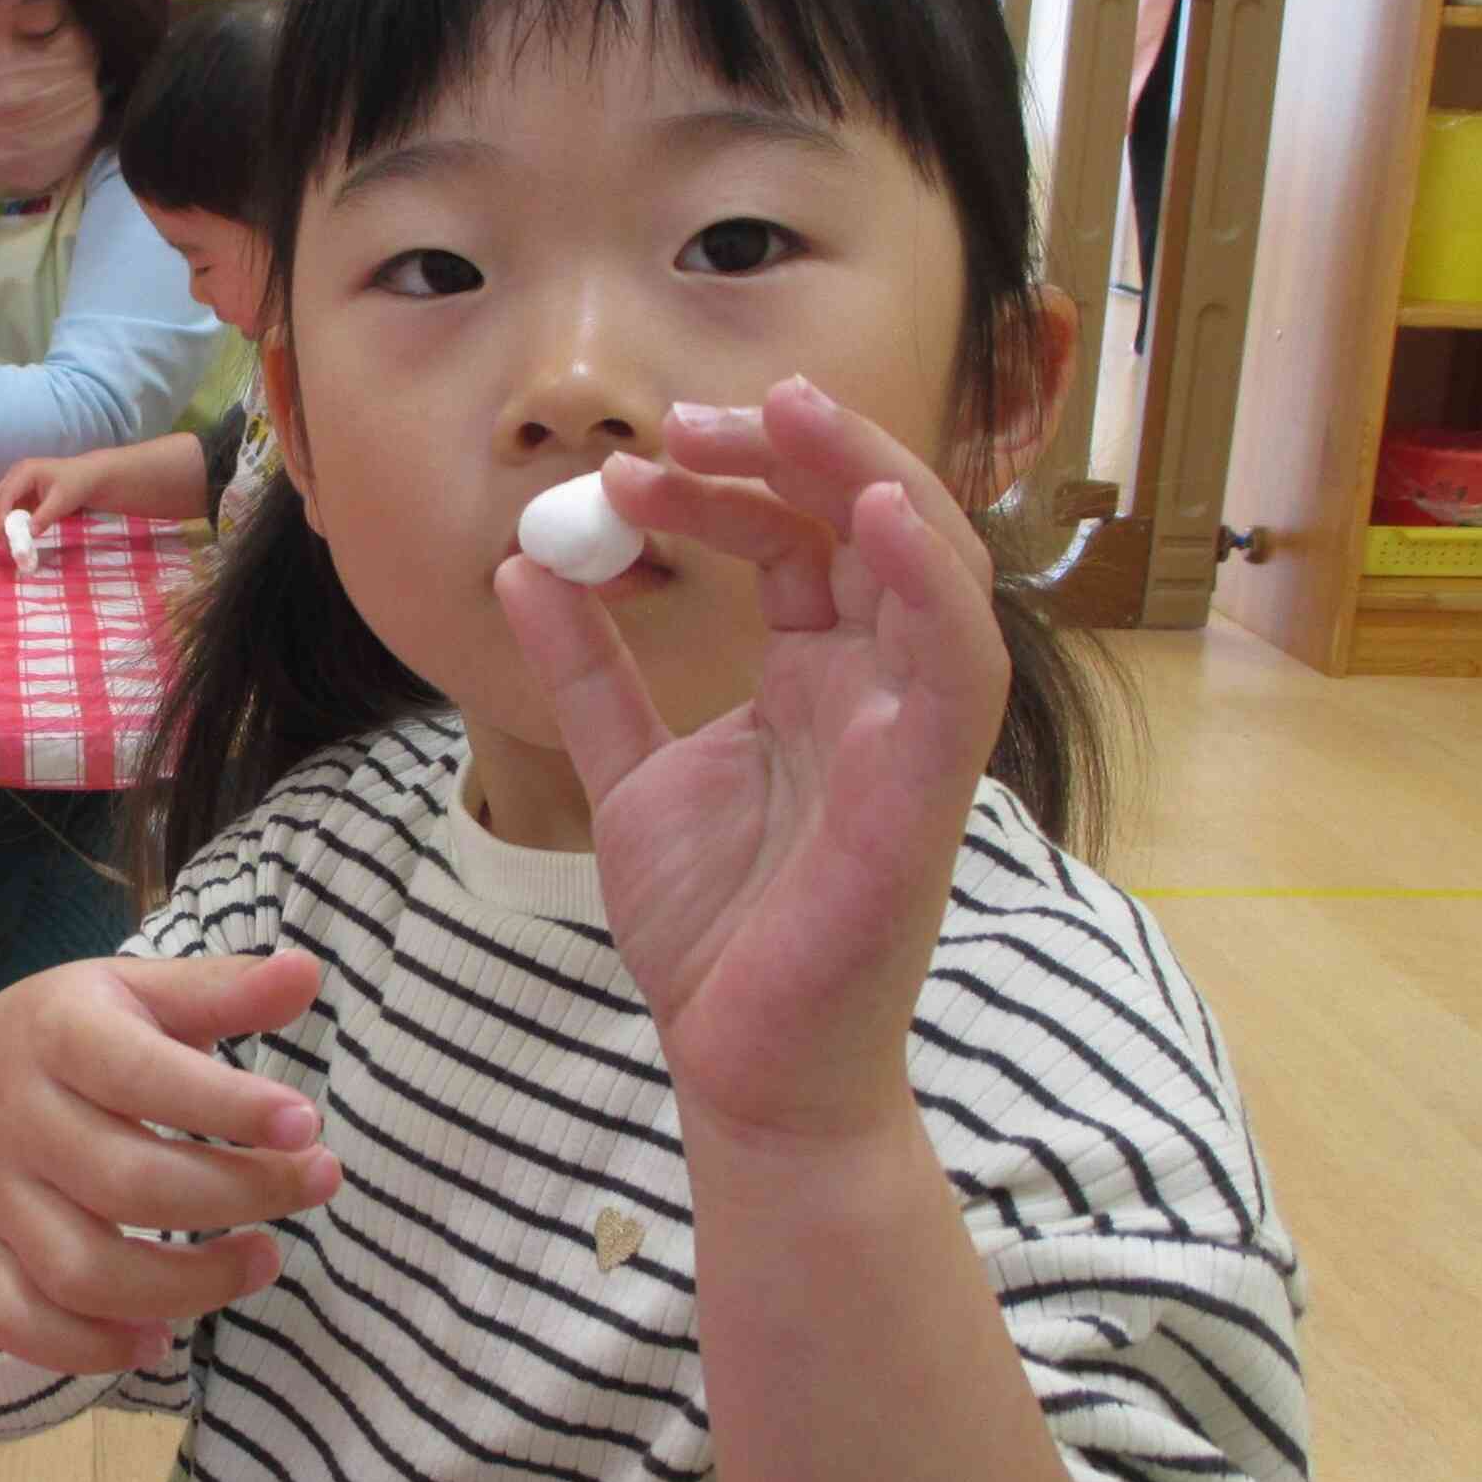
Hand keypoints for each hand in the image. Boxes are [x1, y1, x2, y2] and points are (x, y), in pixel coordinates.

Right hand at [0, 452, 110, 534]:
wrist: (88, 477)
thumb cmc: (76, 484)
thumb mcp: (62, 502)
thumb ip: (44, 517)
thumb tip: (28, 534)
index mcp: (24, 471)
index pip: (5, 494)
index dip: (1, 515)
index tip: (4, 536)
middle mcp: (15, 475)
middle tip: (6, 544)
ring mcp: (17, 484)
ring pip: (0, 506)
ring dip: (3, 524)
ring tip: (11, 543)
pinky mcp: (21, 494)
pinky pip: (10, 510)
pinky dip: (11, 523)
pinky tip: (18, 536)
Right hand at [0, 951, 338, 1374]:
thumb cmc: (80, 1034)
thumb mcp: (139, 992)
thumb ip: (220, 991)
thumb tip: (307, 973)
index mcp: (57, 1036)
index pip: (137, 1075)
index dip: (225, 1106)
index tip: (306, 1123)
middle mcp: (18, 1123)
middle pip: (124, 1183)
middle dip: (236, 1194)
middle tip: (318, 1181)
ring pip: (79, 1271)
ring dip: (184, 1285)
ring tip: (265, 1260)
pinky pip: (22, 1324)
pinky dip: (89, 1349)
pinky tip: (160, 1338)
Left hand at [495, 379, 1009, 1147]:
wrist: (742, 1066)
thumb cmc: (714, 934)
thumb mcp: (627, 773)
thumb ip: (588, 670)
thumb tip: (523, 562)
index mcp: (819, 678)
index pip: (791, 537)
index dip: (722, 484)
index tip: (629, 470)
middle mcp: (879, 686)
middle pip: (865, 519)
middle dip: (789, 448)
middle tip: (688, 418)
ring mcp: (913, 728)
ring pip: (928, 556)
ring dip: (860, 471)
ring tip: (776, 415)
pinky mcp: (930, 784)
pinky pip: (958, 656)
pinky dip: (925, 572)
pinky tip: (866, 508)